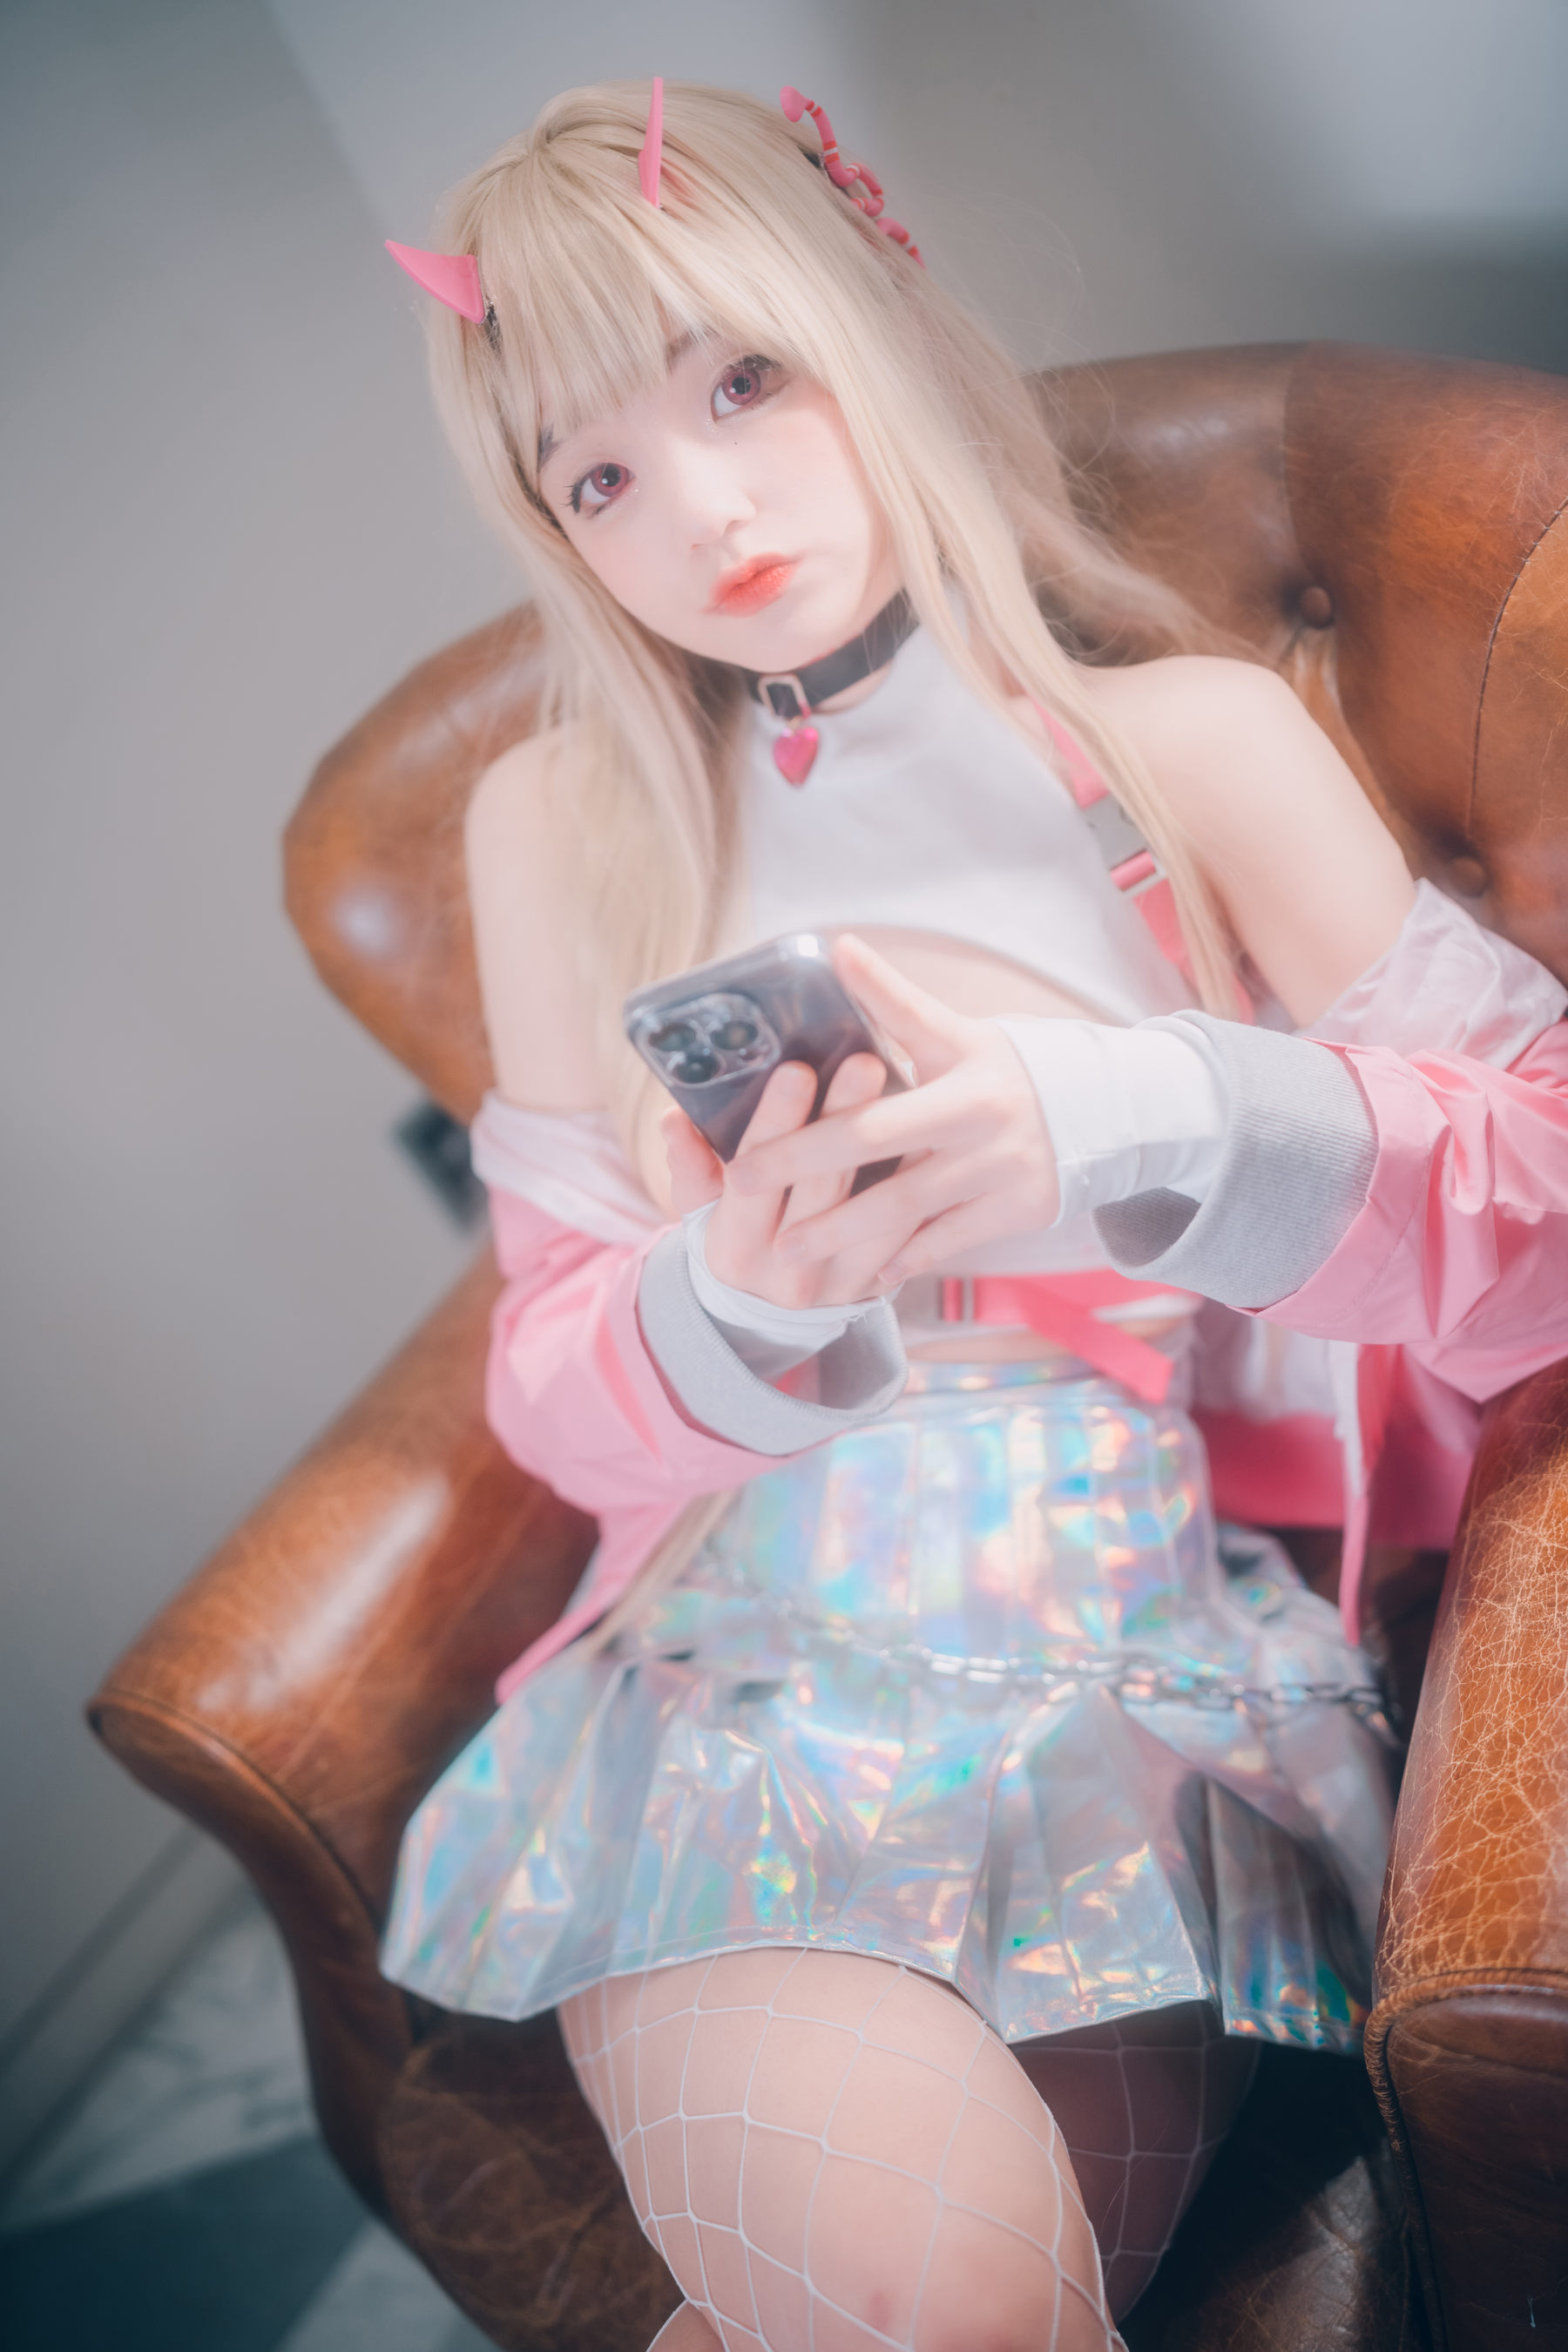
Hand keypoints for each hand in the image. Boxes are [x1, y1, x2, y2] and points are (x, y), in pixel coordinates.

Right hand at [663, 1046, 923, 1309]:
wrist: (766, 1318)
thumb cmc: (734, 1238)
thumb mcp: (700, 1210)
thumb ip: (690, 1165)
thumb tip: (673, 1118)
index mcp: (734, 1247)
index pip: (754, 1178)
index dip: (774, 1125)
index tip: (795, 1069)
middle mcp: (786, 1273)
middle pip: (819, 1189)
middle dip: (842, 1120)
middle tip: (865, 1061)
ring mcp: (837, 1286)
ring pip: (873, 1215)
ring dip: (896, 1152)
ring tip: (918, 1096)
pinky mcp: (875, 1288)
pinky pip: (907, 1237)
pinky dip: (921, 1189)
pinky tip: (936, 1141)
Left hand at [725, 934, 1060, 1281]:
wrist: (1096, 1112)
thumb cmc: (999, 1069)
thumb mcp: (952, 1031)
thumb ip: (891, 1000)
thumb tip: (836, 947)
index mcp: (960, 1065)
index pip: (878, 1067)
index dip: (821, 1074)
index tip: (760, 1096)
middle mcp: (981, 1118)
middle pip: (875, 1141)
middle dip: (801, 1162)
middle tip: (741, 1180)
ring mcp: (1001, 1169)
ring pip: (905, 1206)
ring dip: (839, 1230)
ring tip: (785, 1246)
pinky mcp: (1016, 1211)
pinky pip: (946, 1241)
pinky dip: (903, 1258)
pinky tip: (861, 1275)